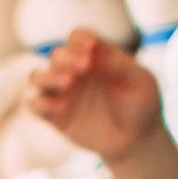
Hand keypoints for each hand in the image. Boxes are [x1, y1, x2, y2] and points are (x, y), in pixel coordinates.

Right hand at [30, 31, 164, 164]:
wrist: (137, 140)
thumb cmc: (141, 105)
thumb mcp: (140, 81)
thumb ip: (120, 64)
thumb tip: (95, 50)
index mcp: (94, 56)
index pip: (77, 38)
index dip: (80, 39)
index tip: (91, 47)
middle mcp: (74, 71)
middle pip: (56, 55)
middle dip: (66, 58)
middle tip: (84, 67)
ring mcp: (62, 93)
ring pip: (37, 77)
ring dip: (48, 76)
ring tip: (68, 83)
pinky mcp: (55, 116)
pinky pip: (36, 105)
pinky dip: (42, 103)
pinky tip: (63, 107)